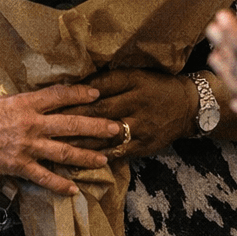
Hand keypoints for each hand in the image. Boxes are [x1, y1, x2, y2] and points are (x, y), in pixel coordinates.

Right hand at [0, 83, 121, 194]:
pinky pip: (44, 176)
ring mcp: (26, 146)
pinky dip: (60, 184)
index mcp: (24, 104)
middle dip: (96, 126)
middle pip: (71, 123)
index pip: (59, 95)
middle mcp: (30, 124)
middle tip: (117, 128)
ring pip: (64, 151)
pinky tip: (74, 188)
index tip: (97, 93)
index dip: (80, 94)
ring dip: (87, 156)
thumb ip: (18, 103)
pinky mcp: (18, 166)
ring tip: (104, 160)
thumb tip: (32, 100)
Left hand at [59, 68, 197, 159]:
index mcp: (134, 81)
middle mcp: (137, 103)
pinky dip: (98, 156)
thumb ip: (111, 79)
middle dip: (71, 118)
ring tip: (56, 145)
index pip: (101, 85)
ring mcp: (141, 127)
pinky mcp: (144, 145)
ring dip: (80, 141)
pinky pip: (117, 152)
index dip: (77, 93)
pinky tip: (80, 161)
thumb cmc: (158, 86)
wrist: (189, 107)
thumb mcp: (138, 75)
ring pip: (105, 135)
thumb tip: (78, 83)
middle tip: (47, 123)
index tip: (54, 98)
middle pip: (99, 111)